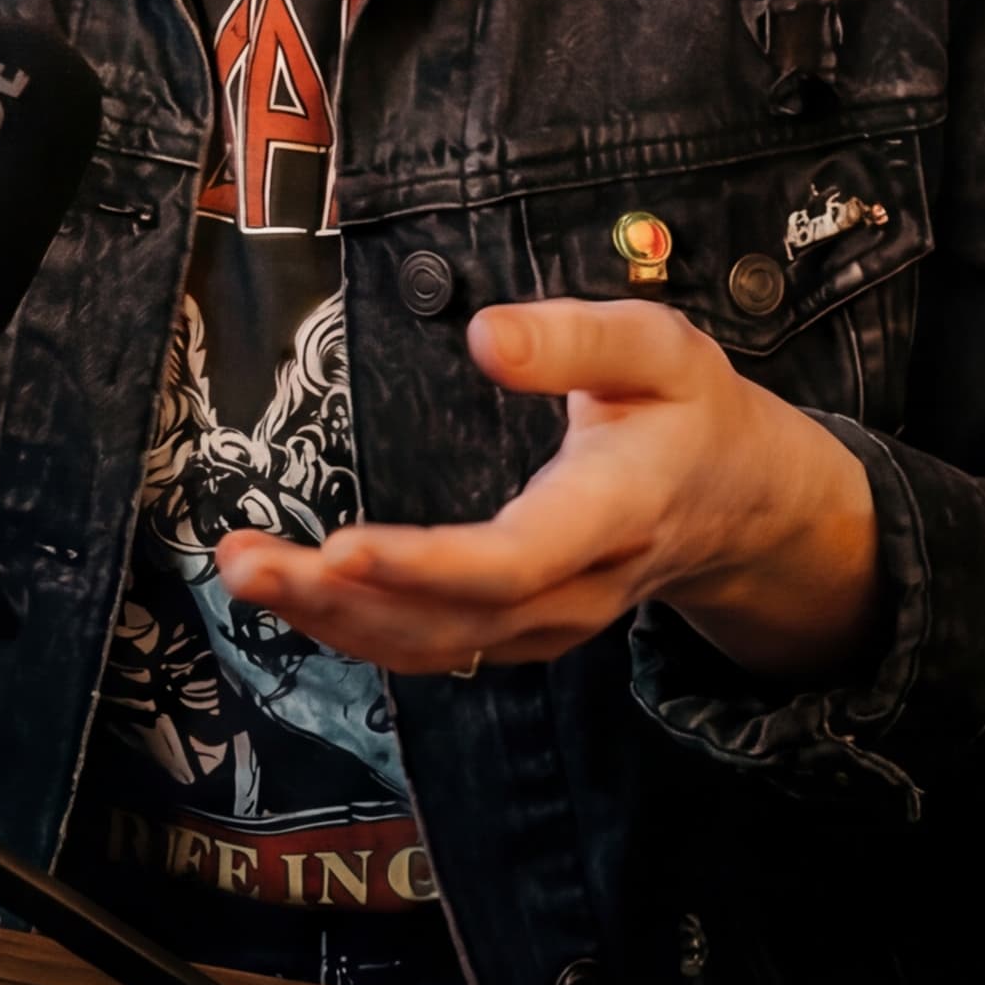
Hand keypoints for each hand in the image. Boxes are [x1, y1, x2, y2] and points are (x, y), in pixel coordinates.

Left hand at [216, 297, 880, 681]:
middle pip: (453, 618)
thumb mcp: (658, 347)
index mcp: (612, 512)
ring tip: (246, 573)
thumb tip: (484, 337)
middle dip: (341, 598)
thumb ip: (573, 340)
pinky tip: (298, 598)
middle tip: (247, 563)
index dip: (428, 565)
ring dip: (332, 620)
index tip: (343, 545)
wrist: (739, 498)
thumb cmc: (690, 411)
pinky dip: (360, 629)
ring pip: (435, 646)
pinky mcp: (520, 628)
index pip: (515, 560)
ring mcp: (548, 621)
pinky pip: (436, 647)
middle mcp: (577, 587)